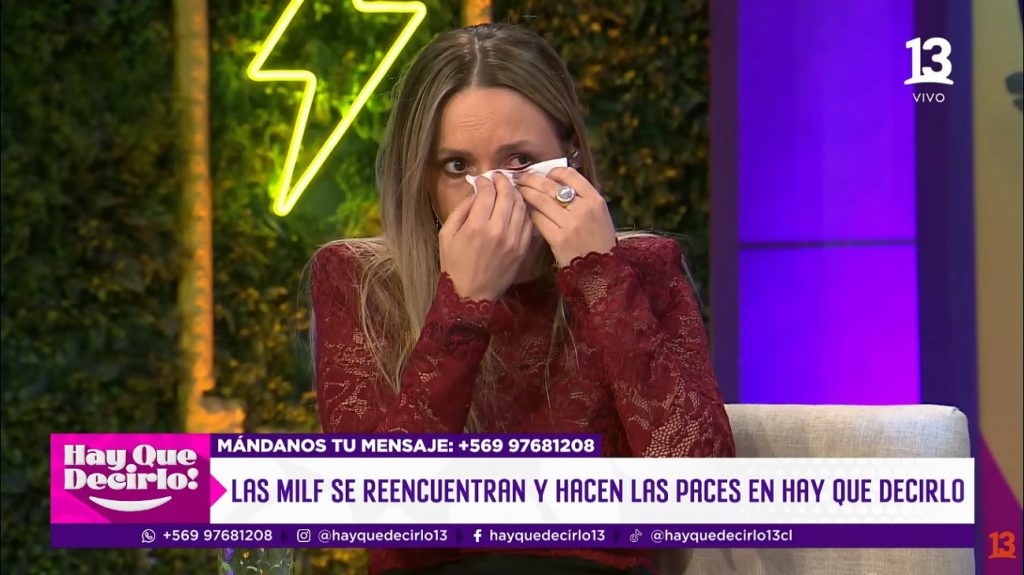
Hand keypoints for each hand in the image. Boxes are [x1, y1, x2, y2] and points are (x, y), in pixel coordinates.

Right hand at [438, 173, 532, 300]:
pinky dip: (524, 210)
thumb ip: (461, 210)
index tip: (482, 180)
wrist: (471, 295)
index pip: (487, 192)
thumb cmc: (454, 265)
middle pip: (507, 195)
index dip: (485, 181)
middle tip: (498, 178)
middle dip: (503, 181)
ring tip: (508, 189)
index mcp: (477, 226)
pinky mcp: (522, 248)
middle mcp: (498, 230)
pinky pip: (528, 222)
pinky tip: (517, 207)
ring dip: (516, 193)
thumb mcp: (446, 235)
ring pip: (521, 206)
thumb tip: (475, 192)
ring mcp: (514, 240)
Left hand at [515, 168, 615, 266]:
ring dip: (525, 193)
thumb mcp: (599, 215)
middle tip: (520, 178)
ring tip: (518, 191)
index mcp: (595, 199)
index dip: (553, 172)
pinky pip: (537, 219)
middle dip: (531, 179)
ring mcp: (570, 223)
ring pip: (540, 200)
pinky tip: (525, 212)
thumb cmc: (599, 242)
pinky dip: (529, 213)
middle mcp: (583, 208)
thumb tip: (557, 183)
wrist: (601, 271)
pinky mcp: (558, 238)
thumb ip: (582, 199)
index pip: (570, 174)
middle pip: (550, 185)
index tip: (544, 174)